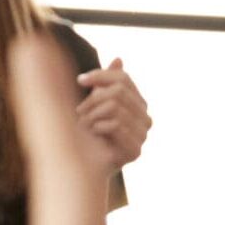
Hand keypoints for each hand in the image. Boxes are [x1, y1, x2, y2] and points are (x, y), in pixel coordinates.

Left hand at [74, 58, 150, 180]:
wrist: (82, 166)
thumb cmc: (87, 133)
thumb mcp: (95, 103)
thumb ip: (107, 83)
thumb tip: (118, 59)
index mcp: (139, 104)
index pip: (123, 79)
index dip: (100, 76)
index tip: (80, 80)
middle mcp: (146, 118)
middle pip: (118, 92)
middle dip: (93, 100)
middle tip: (79, 112)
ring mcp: (143, 136)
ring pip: (115, 108)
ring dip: (92, 116)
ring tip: (85, 126)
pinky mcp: (136, 151)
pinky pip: (116, 126)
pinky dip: (98, 128)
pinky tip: (93, 135)